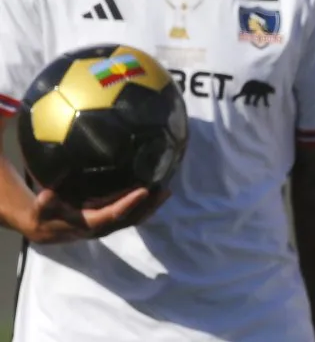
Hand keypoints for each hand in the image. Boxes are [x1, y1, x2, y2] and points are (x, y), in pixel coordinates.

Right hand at [21, 187, 165, 243]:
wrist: (45, 230)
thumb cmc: (45, 216)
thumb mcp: (42, 209)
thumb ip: (45, 203)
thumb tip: (47, 195)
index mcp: (90, 224)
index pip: (114, 214)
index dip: (129, 203)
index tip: (144, 190)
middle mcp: (103, 228)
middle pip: (131, 218)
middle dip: (148, 206)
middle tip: (165, 190)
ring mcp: (108, 226)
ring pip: (134, 219)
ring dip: (151, 207)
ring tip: (166, 192)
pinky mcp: (110, 222)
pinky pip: (131, 217)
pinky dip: (145, 207)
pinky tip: (155, 195)